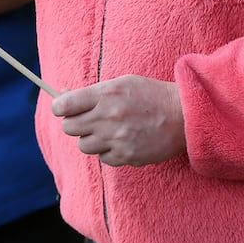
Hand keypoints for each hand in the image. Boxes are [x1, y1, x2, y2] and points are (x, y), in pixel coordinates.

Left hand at [52, 75, 186, 166]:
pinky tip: (122, 141)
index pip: (64, 105)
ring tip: (107, 131)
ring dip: (91, 139)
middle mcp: (108, 117)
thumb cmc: (151, 95)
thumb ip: (92, 92)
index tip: (63, 108)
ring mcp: (117, 139)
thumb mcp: (122, 83)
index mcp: (105, 95)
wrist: (184, 115)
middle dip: (74, 123)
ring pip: (83, 145)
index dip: (59, 107)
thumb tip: (63, 95)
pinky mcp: (126, 156)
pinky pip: (103, 158)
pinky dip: (108, 151)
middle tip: (87, 120)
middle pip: (69, 128)